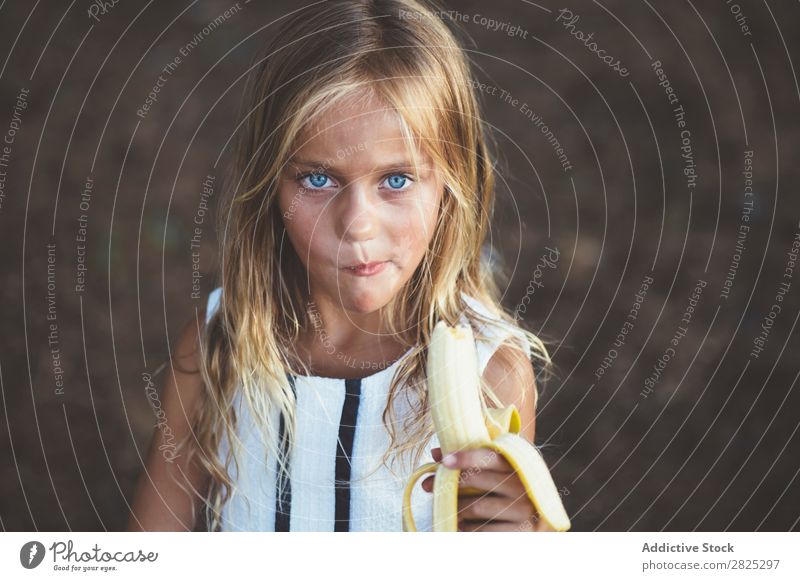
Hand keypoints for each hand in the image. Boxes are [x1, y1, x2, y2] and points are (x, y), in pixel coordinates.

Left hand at [422, 447, 552, 531]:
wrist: (538, 516)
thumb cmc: (507, 487)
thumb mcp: (494, 470)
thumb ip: (469, 459)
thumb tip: (436, 454)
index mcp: (516, 464)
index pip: (490, 457)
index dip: (466, 457)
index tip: (444, 460)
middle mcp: (522, 485)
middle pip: (479, 481)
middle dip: (450, 483)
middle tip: (427, 486)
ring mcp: (522, 510)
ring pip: (477, 506)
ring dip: (456, 507)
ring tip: (448, 508)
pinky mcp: (520, 532)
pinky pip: (483, 530)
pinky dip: (467, 528)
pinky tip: (461, 525)